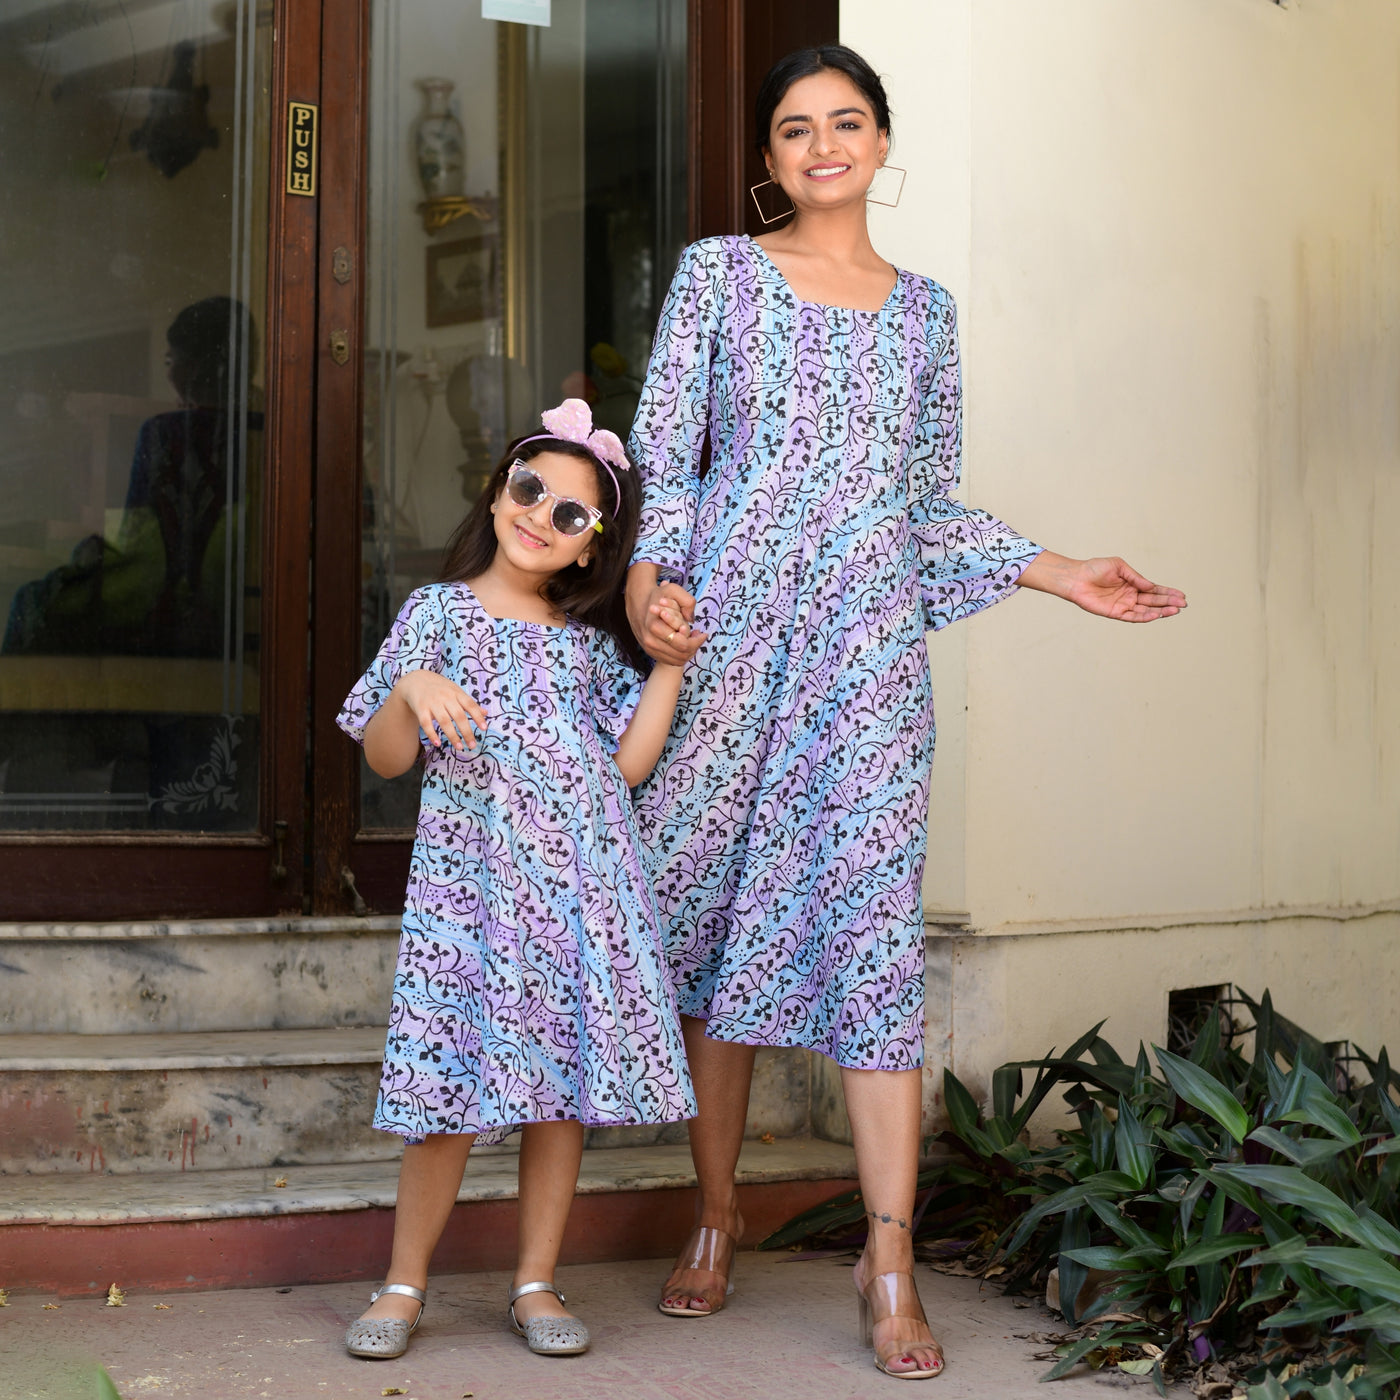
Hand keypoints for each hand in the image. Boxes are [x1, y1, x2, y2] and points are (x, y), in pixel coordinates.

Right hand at [395, 669, 487, 752]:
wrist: (415, 680)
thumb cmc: (440, 688)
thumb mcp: (455, 691)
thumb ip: (469, 703)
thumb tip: (486, 713)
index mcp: (456, 693)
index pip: (470, 705)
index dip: (477, 716)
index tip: (484, 728)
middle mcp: (445, 697)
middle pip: (458, 716)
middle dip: (467, 732)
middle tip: (473, 745)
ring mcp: (432, 703)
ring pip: (444, 721)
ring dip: (452, 736)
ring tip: (460, 747)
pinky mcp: (420, 708)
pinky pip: (426, 723)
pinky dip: (432, 734)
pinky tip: (438, 744)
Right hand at [626, 568, 706, 664]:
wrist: (638, 601)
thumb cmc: (658, 596)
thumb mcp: (673, 590)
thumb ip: (687, 601)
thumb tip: (691, 620)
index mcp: (654, 627)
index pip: (682, 644)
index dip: (696, 640)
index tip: (700, 631)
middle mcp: (650, 641)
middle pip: (681, 654)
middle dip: (694, 646)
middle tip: (699, 635)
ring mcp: (649, 649)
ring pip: (677, 660)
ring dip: (689, 652)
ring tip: (693, 639)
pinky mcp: (651, 652)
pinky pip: (670, 661)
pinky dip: (681, 655)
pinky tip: (684, 643)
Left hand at [1019, 550, 1185, 622]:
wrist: (1076, 577)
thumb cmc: (1094, 568)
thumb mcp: (1119, 567)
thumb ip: (1136, 577)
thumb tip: (1151, 586)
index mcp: (1132, 584)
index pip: (1154, 589)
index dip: (1168, 593)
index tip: (1182, 595)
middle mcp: (1130, 596)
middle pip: (1153, 601)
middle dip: (1169, 602)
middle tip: (1183, 604)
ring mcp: (1123, 605)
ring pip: (1146, 610)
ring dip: (1160, 611)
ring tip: (1175, 610)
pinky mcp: (1114, 613)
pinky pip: (1132, 617)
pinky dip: (1144, 617)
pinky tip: (1156, 615)